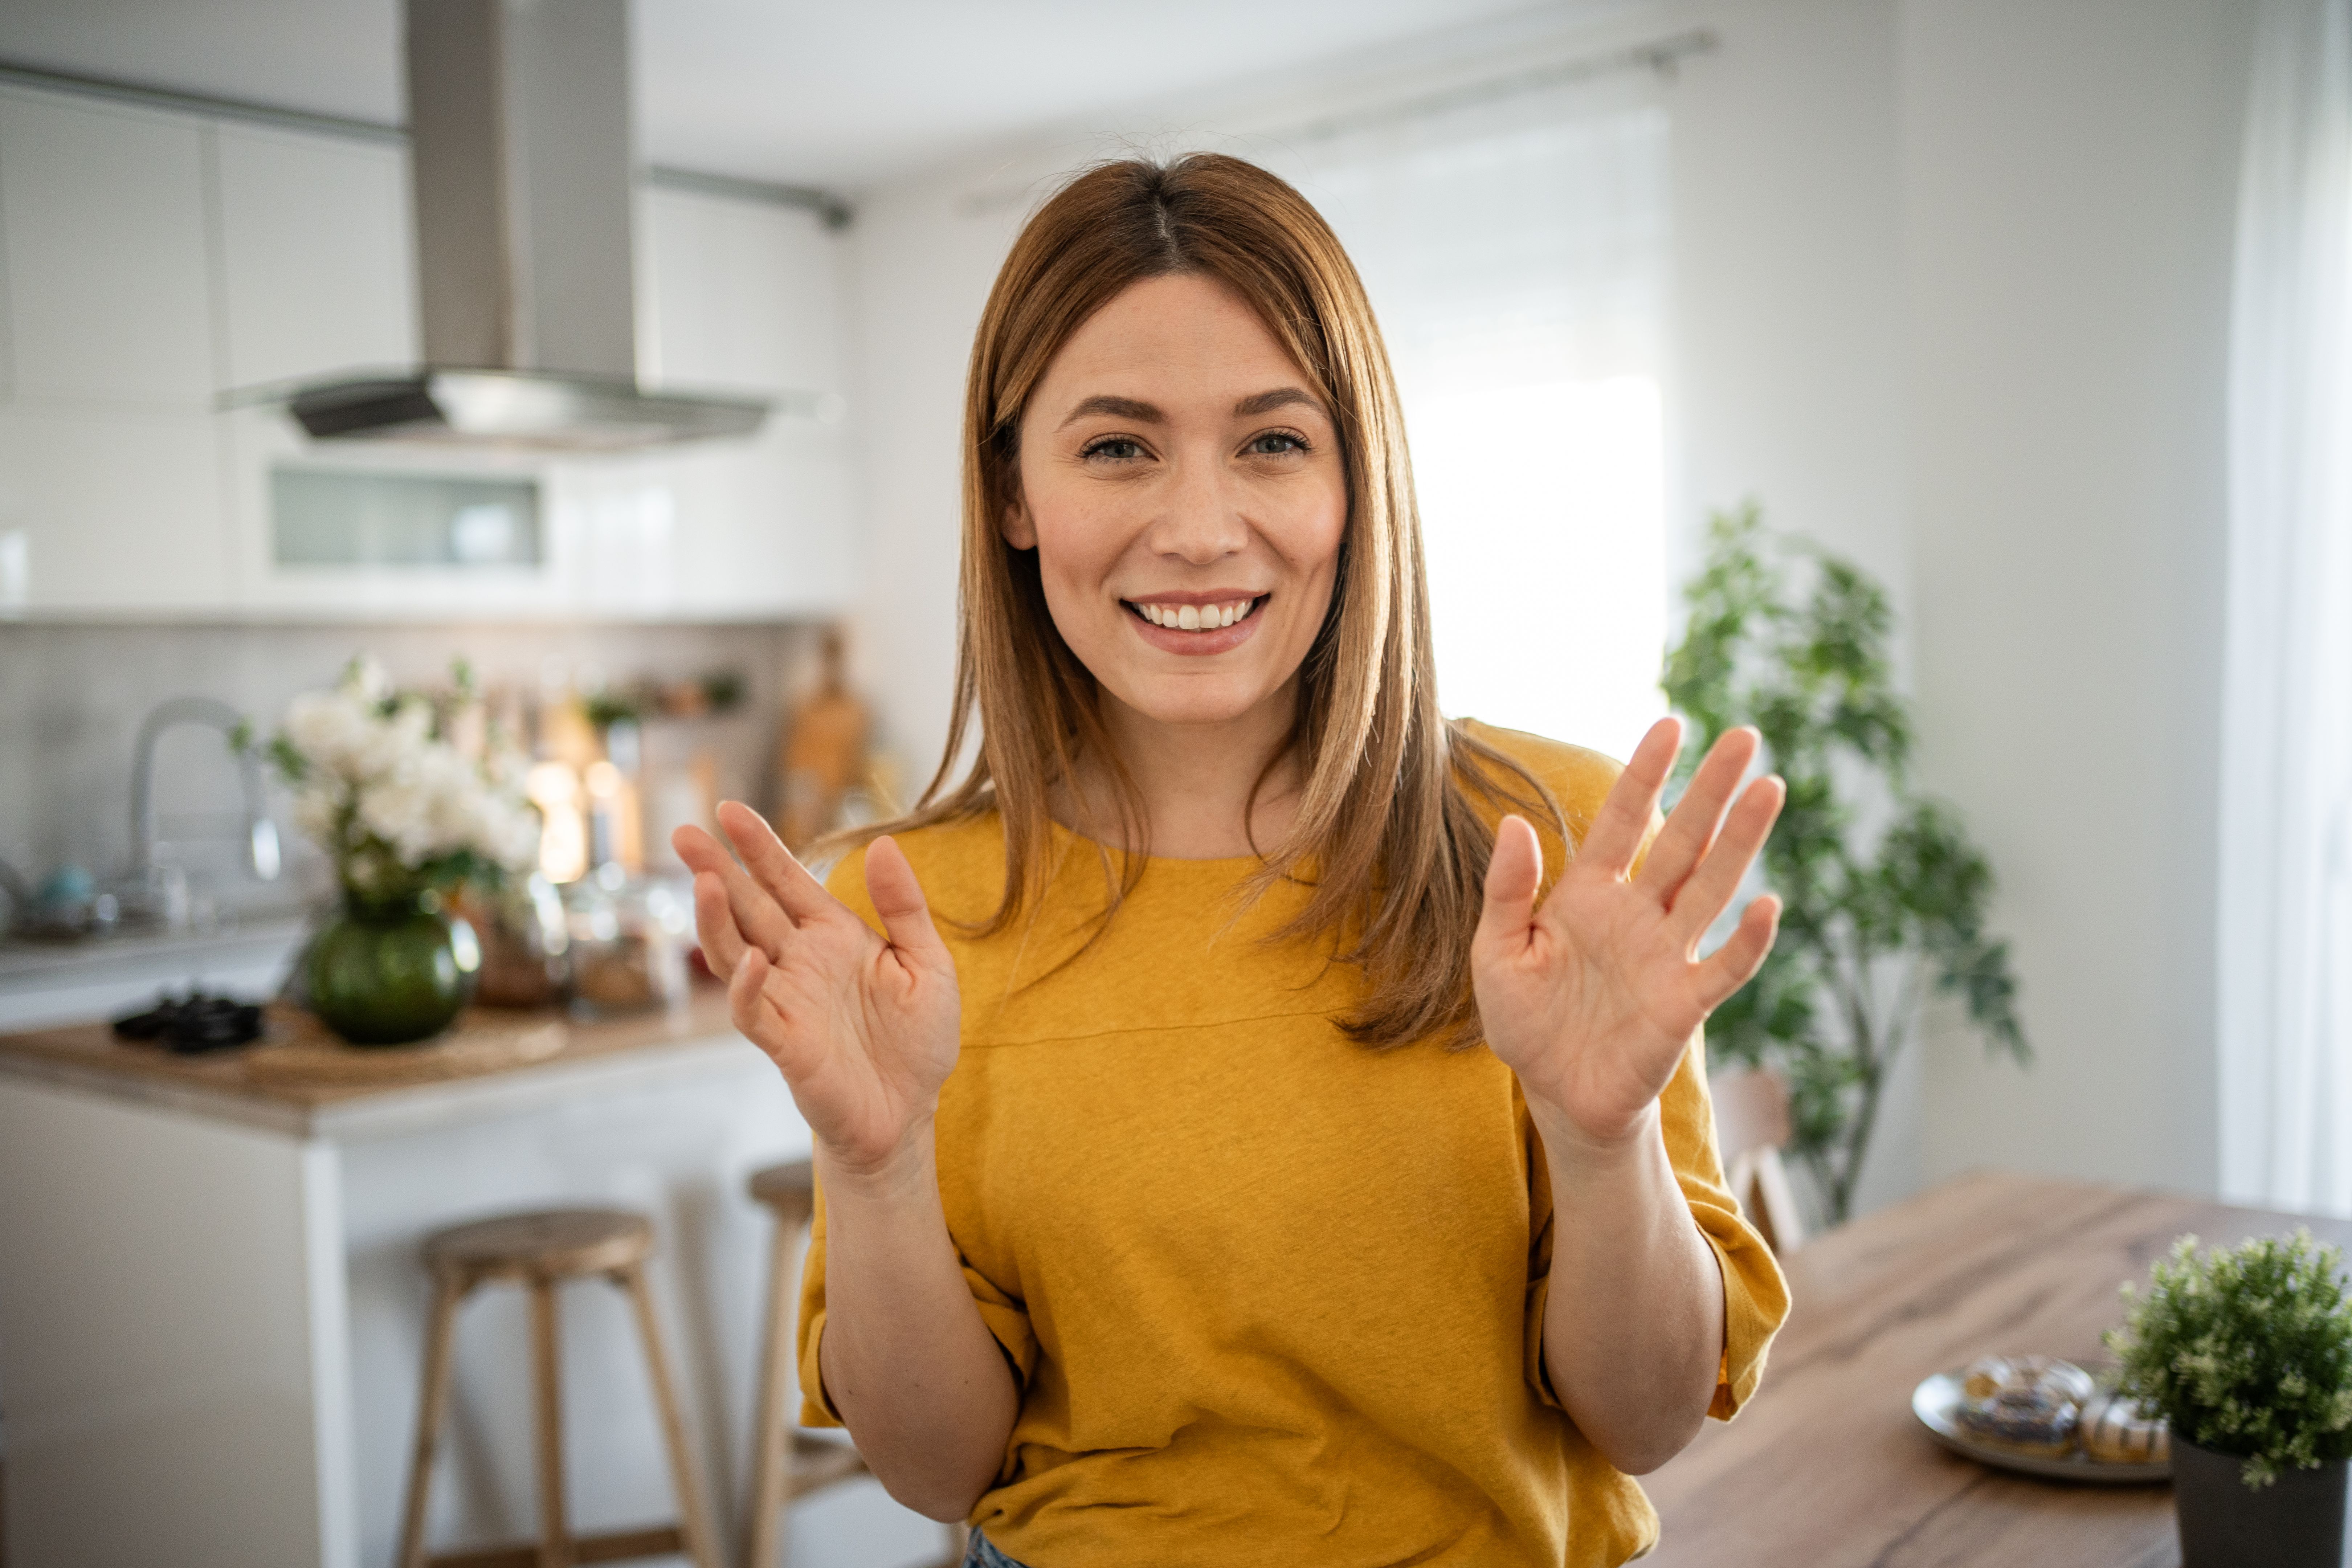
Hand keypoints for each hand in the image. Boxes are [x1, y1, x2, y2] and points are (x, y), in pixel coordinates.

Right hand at [674, 803, 960, 1177]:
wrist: (909, 1113)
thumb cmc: (918, 1041)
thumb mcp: (928, 963)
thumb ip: (904, 907)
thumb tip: (883, 843)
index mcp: (833, 936)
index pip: (788, 881)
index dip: (759, 846)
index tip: (729, 809)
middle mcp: (800, 962)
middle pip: (749, 907)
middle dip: (716, 869)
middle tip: (682, 833)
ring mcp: (787, 1001)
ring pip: (736, 952)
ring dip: (718, 918)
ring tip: (703, 879)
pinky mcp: (784, 1044)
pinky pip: (754, 1011)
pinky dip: (746, 985)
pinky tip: (749, 958)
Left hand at [1473, 719, 1783, 1151]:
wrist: (1554, 1093)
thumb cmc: (1525, 1021)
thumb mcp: (1497, 953)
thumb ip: (1507, 891)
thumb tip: (1515, 823)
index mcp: (1590, 894)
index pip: (1623, 821)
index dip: (1645, 775)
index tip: (1670, 725)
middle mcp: (1637, 915)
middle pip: (1683, 841)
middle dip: (1711, 790)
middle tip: (1744, 737)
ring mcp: (1666, 956)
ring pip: (1712, 887)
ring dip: (1740, 841)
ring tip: (1768, 789)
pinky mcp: (1683, 1004)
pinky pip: (1722, 967)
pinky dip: (1747, 940)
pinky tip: (1767, 905)